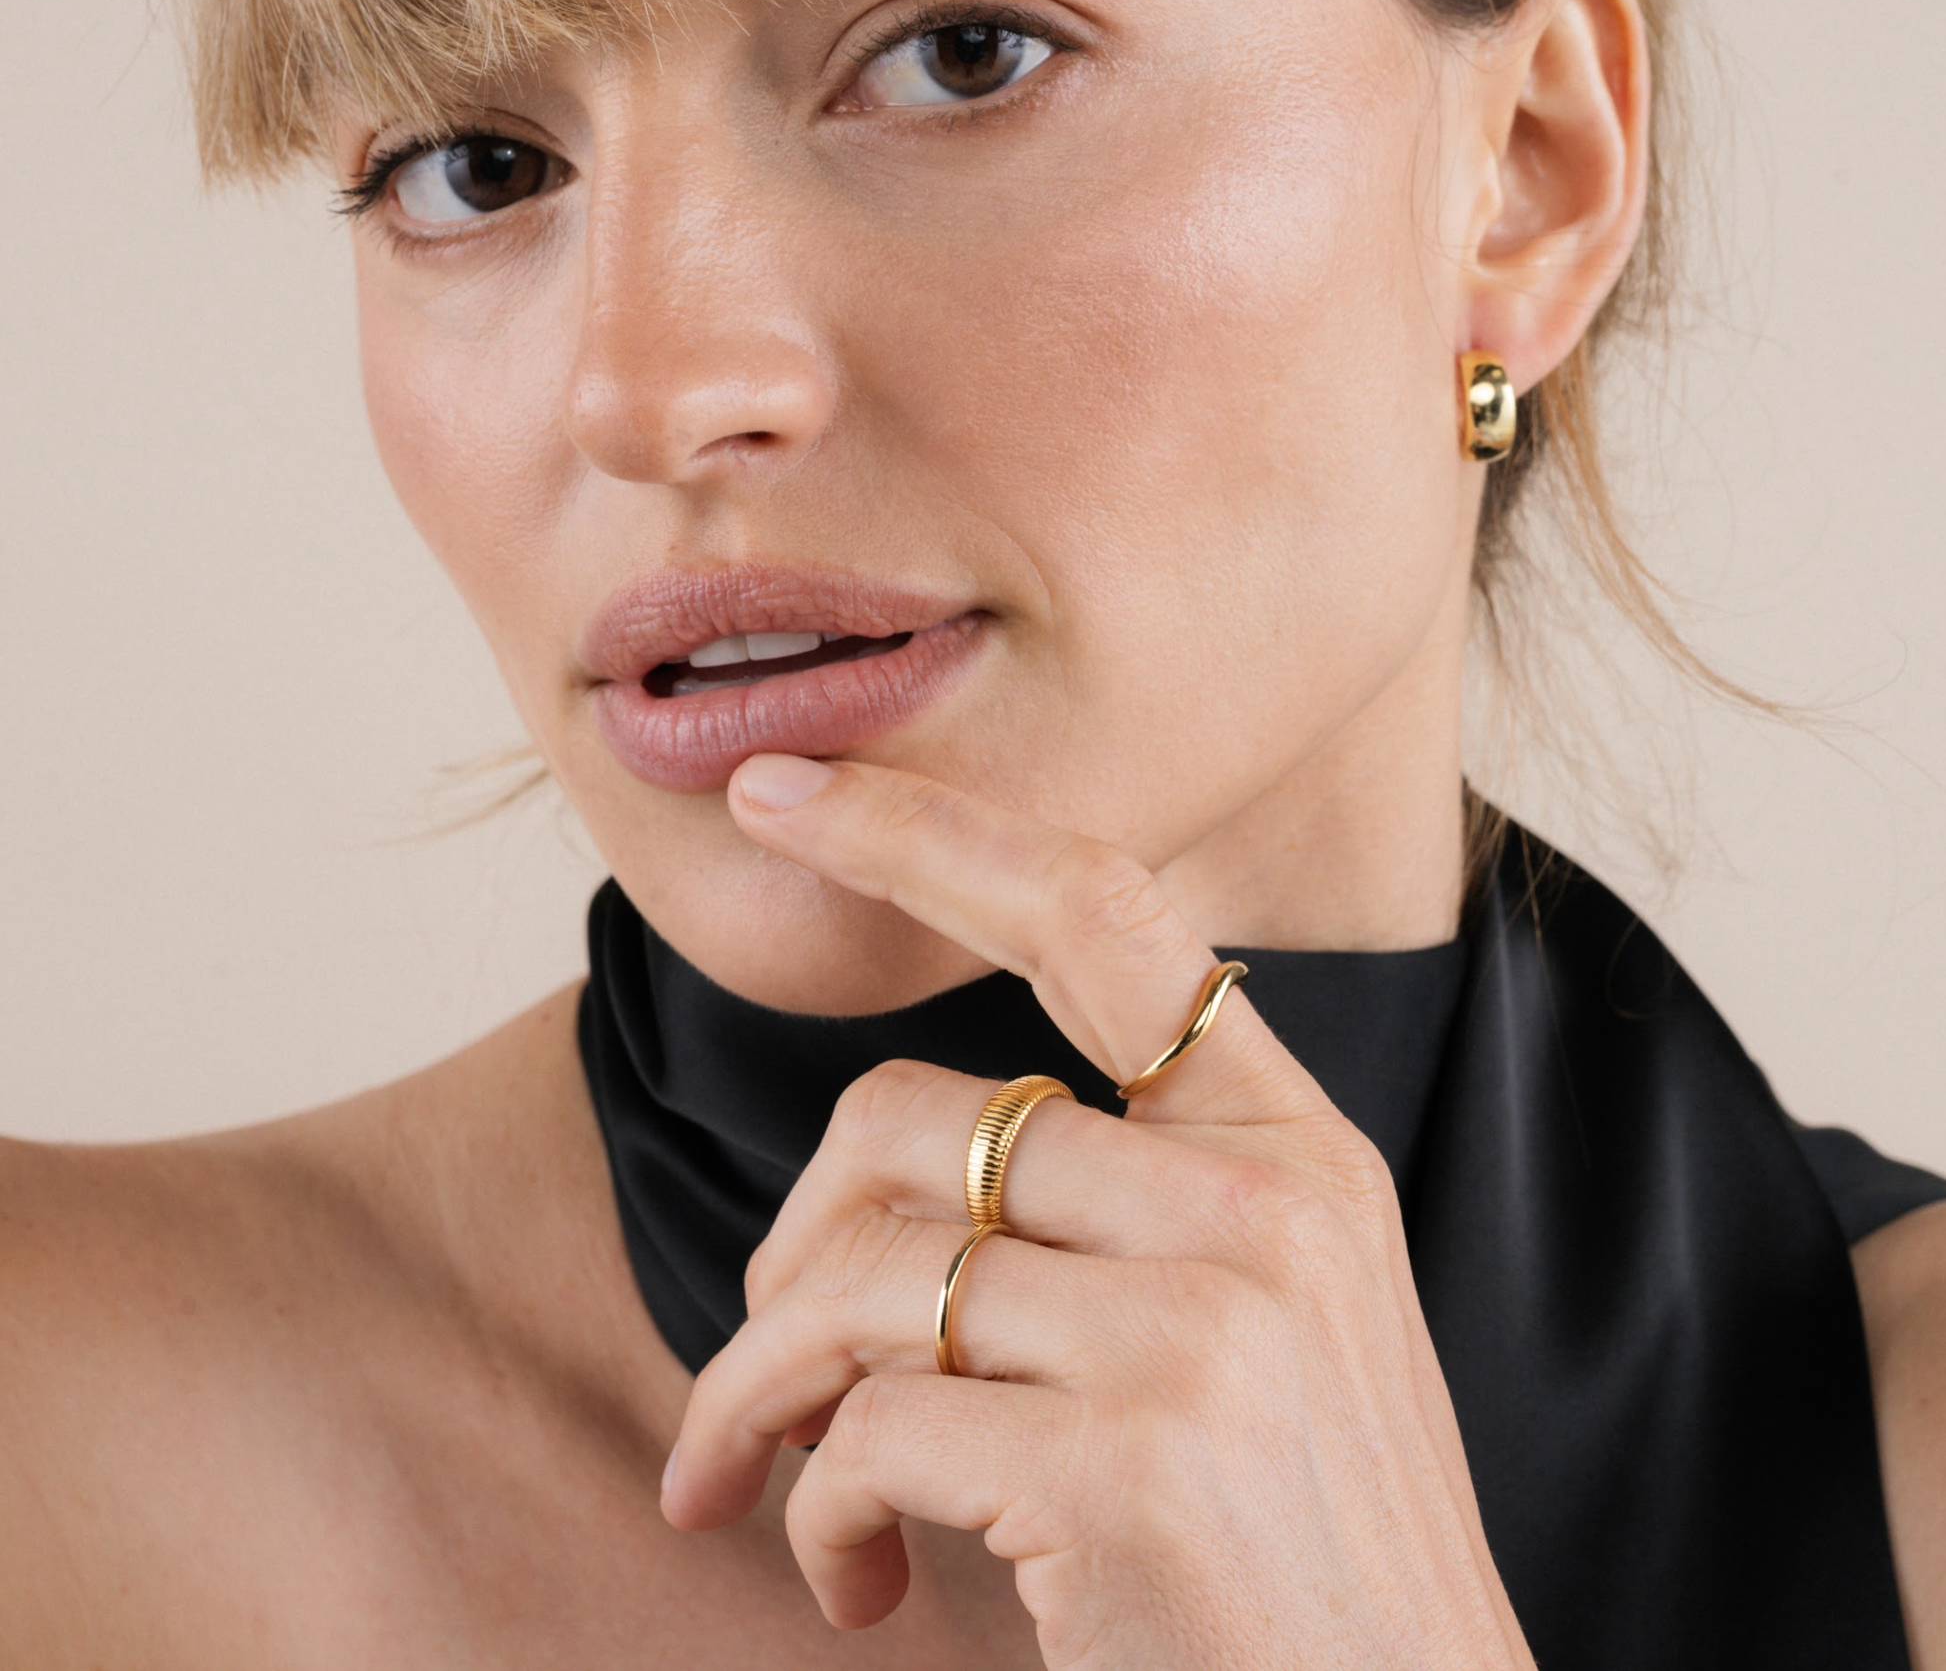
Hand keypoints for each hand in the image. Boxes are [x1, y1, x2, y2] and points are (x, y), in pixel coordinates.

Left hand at [659, 753, 1533, 1670]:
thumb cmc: (1291, 1555)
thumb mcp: (1257, 1329)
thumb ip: (1122, 1208)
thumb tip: (878, 1177)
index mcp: (1294, 1151)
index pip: (1098, 914)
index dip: (927, 832)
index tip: (784, 791)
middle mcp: (1263, 1210)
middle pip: (913, 1122)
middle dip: (789, 1247)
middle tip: (768, 1367)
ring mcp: (1206, 1331)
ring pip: (864, 1271)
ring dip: (764, 1387)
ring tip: (772, 1483)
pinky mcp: (1131, 1467)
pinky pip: (871, 1429)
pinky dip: (817, 1511)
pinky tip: (861, 1586)